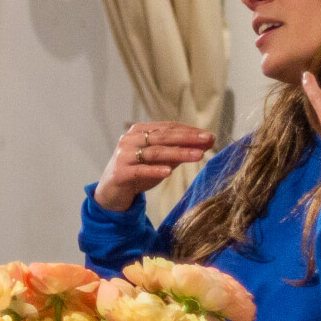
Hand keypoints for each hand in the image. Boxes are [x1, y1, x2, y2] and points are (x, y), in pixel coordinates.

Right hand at [93, 121, 216, 212]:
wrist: (111, 192)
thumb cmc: (138, 173)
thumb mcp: (160, 160)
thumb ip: (180, 150)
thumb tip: (207, 142)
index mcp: (139, 131)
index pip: (168, 127)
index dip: (189, 130)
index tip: (209, 135)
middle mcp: (130, 139)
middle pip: (162, 136)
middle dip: (187, 138)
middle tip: (208, 140)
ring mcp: (123, 156)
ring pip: (155, 152)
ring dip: (178, 153)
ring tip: (198, 155)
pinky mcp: (120, 173)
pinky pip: (140, 170)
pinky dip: (155, 170)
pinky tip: (169, 172)